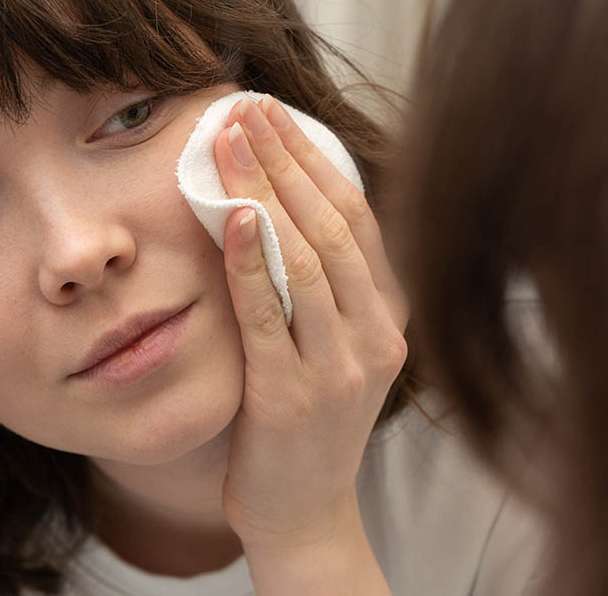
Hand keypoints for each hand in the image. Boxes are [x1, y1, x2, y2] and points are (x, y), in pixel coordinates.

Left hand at [213, 94, 407, 554]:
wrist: (304, 510)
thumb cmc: (305, 418)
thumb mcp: (326, 343)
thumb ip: (315, 284)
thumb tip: (268, 204)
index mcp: (388, 314)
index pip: (356, 217)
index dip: (315, 160)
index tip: (276, 115)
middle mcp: (376, 333)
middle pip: (331, 225)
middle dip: (287, 159)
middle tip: (247, 110)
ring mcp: (340, 366)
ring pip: (306, 259)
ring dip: (265, 192)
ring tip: (230, 142)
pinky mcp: (294, 397)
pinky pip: (270, 314)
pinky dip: (251, 261)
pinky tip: (234, 216)